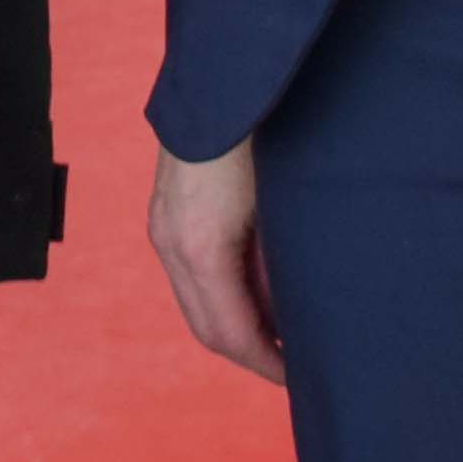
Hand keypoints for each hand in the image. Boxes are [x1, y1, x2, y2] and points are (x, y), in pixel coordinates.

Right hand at [149, 143, 286, 387]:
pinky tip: (258, 290)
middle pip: (207, 328)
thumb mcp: (282, 211)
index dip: (266, 363)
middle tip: (293, 367)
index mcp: (200, 248)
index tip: (299, 377)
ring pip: (196, 305)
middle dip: (250, 353)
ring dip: (237, 325)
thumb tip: (295, 316)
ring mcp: (163, 229)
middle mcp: (171, 244)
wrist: (221, 84)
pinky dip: (224, 296)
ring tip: (281, 332)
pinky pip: (192, 277)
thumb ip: (281, 266)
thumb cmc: (263, 140)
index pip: (230, 333)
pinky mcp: (166, 217)